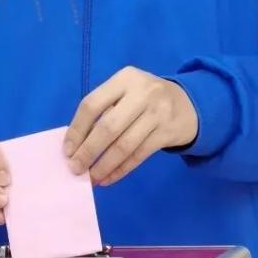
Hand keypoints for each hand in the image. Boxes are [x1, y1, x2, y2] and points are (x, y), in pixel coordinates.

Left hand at [64, 67, 197, 185]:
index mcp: (124, 78)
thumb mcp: (126, 91)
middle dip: (88, 151)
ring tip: (91, 178)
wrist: (189, 103)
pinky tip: (108, 178)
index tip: (67, 150)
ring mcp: (157, 113)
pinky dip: (120, 170)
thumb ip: (105, 109)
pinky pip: (138, 155)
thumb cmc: (145, 99)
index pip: (92, 105)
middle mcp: (142, 93)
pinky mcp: (167, 132)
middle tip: (75, 169)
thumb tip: (76, 144)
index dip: (77, 130)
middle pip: (108, 127)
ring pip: (124, 145)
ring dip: (104, 165)